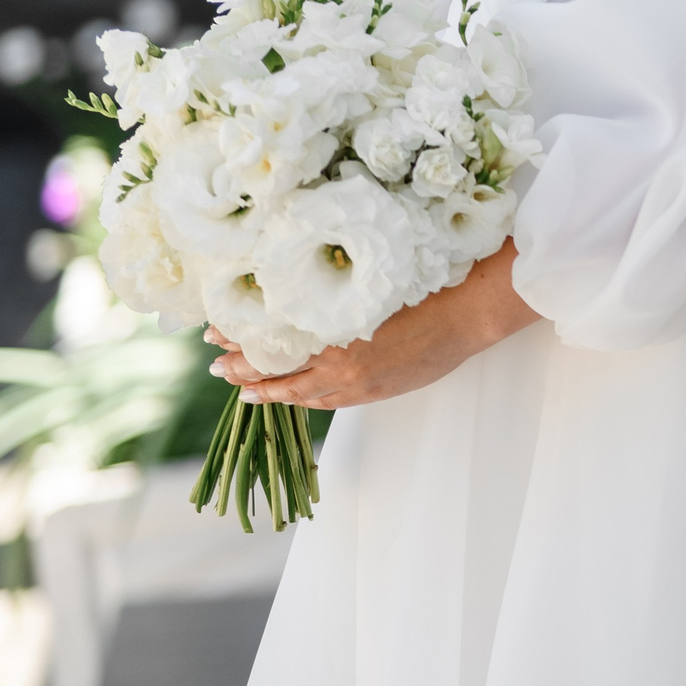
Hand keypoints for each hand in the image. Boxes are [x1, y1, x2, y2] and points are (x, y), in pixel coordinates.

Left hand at [208, 240, 543, 409]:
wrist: (469, 313)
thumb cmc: (427, 286)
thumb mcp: (371, 283)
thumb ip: (336, 295)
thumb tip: (304, 290)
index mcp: (332, 326)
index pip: (271, 339)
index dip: (242, 338)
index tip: (217, 332)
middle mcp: (337, 359)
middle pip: (276, 369)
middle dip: (242, 366)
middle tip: (216, 362)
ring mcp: (355, 381)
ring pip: (298, 392)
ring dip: (267, 389)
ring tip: (243, 387)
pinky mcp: (374, 392)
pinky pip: (326, 402)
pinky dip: (302, 400)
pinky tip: (289, 397)